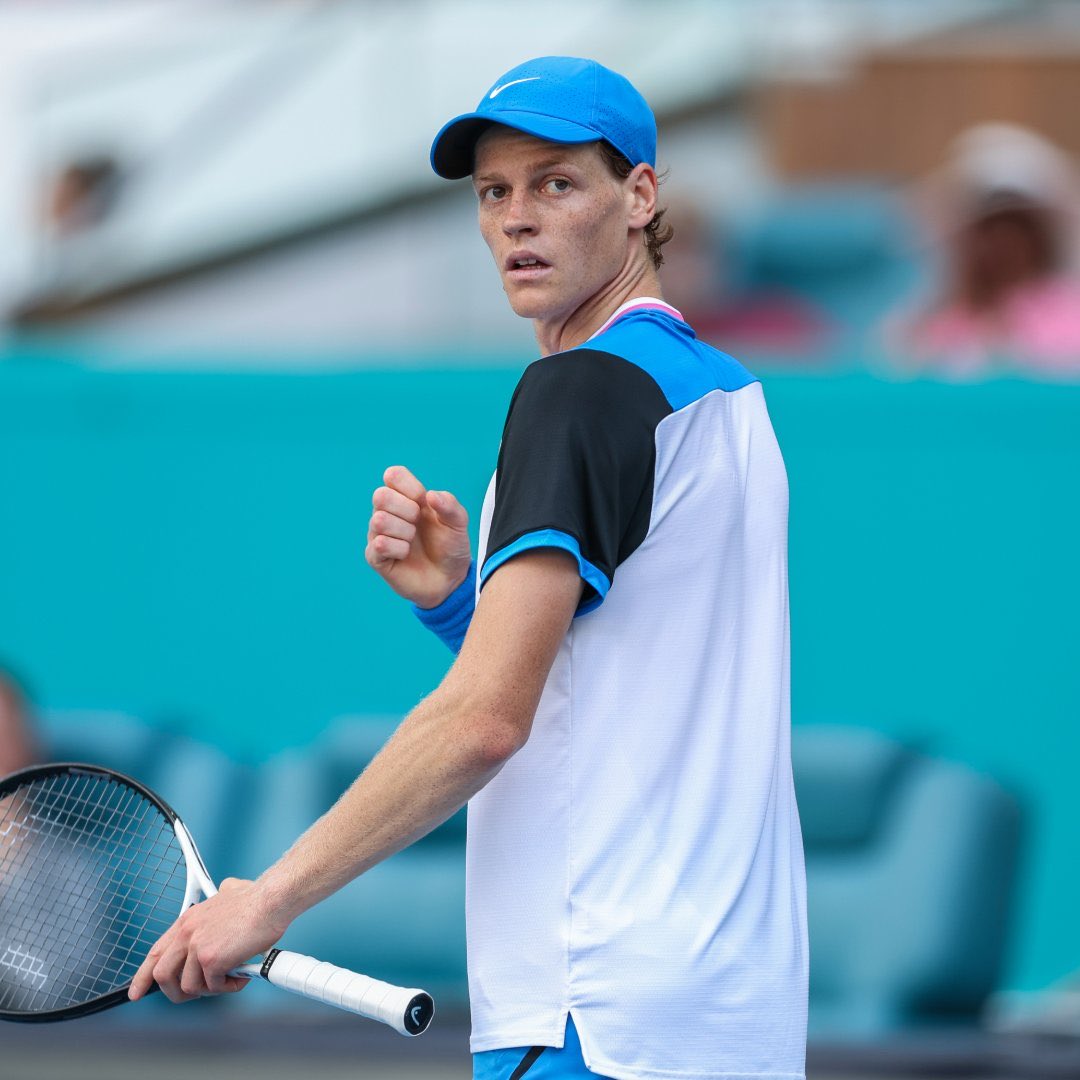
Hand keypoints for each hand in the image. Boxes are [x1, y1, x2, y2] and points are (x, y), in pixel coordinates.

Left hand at [128, 878, 285, 1002]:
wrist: (271, 900)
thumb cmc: (257, 898)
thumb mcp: (229, 891)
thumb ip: (221, 894)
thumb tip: (227, 889)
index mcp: (187, 920)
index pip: (155, 953)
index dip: (142, 977)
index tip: (136, 992)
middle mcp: (187, 933)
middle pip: (162, 976)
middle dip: (177, 992)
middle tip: (199, 992)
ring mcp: (197, 947)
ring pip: (189, 986)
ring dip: (211, 988)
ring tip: (231, 977)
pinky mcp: (211, 960)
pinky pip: (214, 987)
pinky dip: (229, 986)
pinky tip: (242, 975)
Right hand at [366, 465, 471, 608]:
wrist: (450, 579)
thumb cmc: (450, 546)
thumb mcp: (459, 523)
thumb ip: (449, 505)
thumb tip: (430, 496)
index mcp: (405, 497)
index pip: (393, 475)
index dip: (410, 487)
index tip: (424, 502)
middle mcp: (388, 512)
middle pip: (380, 495)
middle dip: (406, 510)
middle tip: (418, 523)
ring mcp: (379, 534)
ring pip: (379, 520)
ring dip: (404, 532)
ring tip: (412, 541)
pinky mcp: (375, 557)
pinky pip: (379, 544)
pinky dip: (399, 549)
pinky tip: (405, 554)